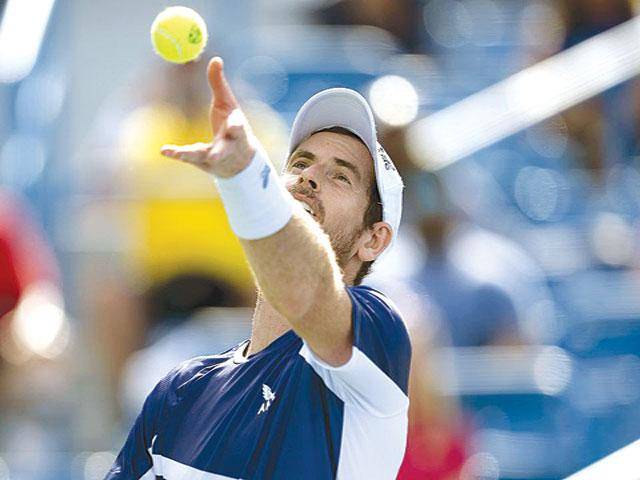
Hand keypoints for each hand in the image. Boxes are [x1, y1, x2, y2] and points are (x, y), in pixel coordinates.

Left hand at [160, 57, 256, 177]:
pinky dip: (177, 154)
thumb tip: (216, 58)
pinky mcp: (203, 163)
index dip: (236, 127)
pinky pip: (190, 159)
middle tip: (214, 156)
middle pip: (225, 149)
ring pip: (205, 157)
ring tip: (178, 154)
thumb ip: (219, 84)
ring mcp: (216, 157)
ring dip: (192, 155)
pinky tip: (164, 150)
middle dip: (221, 151)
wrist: (240, 161)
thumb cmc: (232, 127)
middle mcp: (227, 146)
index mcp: (237, 131)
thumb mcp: (227, 105)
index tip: (234, 125)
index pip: (238, 128)